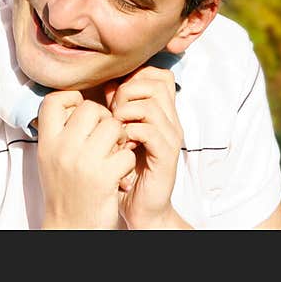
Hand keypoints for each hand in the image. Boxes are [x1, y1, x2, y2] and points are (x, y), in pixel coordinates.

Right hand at [37, 91, 135, 228]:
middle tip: (104, 136)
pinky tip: (119, 172)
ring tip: (114, 153)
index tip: (79, 111)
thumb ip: (61, 130)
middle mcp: (63, 149)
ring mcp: (84, 162)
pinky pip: (127, 152)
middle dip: (103, 118)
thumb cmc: (65, 189)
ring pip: (113, 126)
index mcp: (47, 142)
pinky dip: (128, 161)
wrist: (70, 226)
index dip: (70, 98)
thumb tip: (76, 98)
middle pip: (90, 108)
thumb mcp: (52, 157)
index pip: (53, 100)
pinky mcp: (105, 177)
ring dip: (119, 138)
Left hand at [106, 66, 184, 228]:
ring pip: (151, 105)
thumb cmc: (128, 168)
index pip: (159, 75)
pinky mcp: (166, 155)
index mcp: (162, 112)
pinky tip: (122, 143)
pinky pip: (149, 131)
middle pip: (156, 83)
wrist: (142, 206)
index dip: (136, 77)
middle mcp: (171, 120)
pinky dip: (130, 133)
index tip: (116, 95)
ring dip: (126, 112)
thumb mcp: (121, 130)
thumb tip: (109, 83)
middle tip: (114, 112)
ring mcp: (171, 137)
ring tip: (117, 128)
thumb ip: (119, 106)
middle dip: (128, 91)